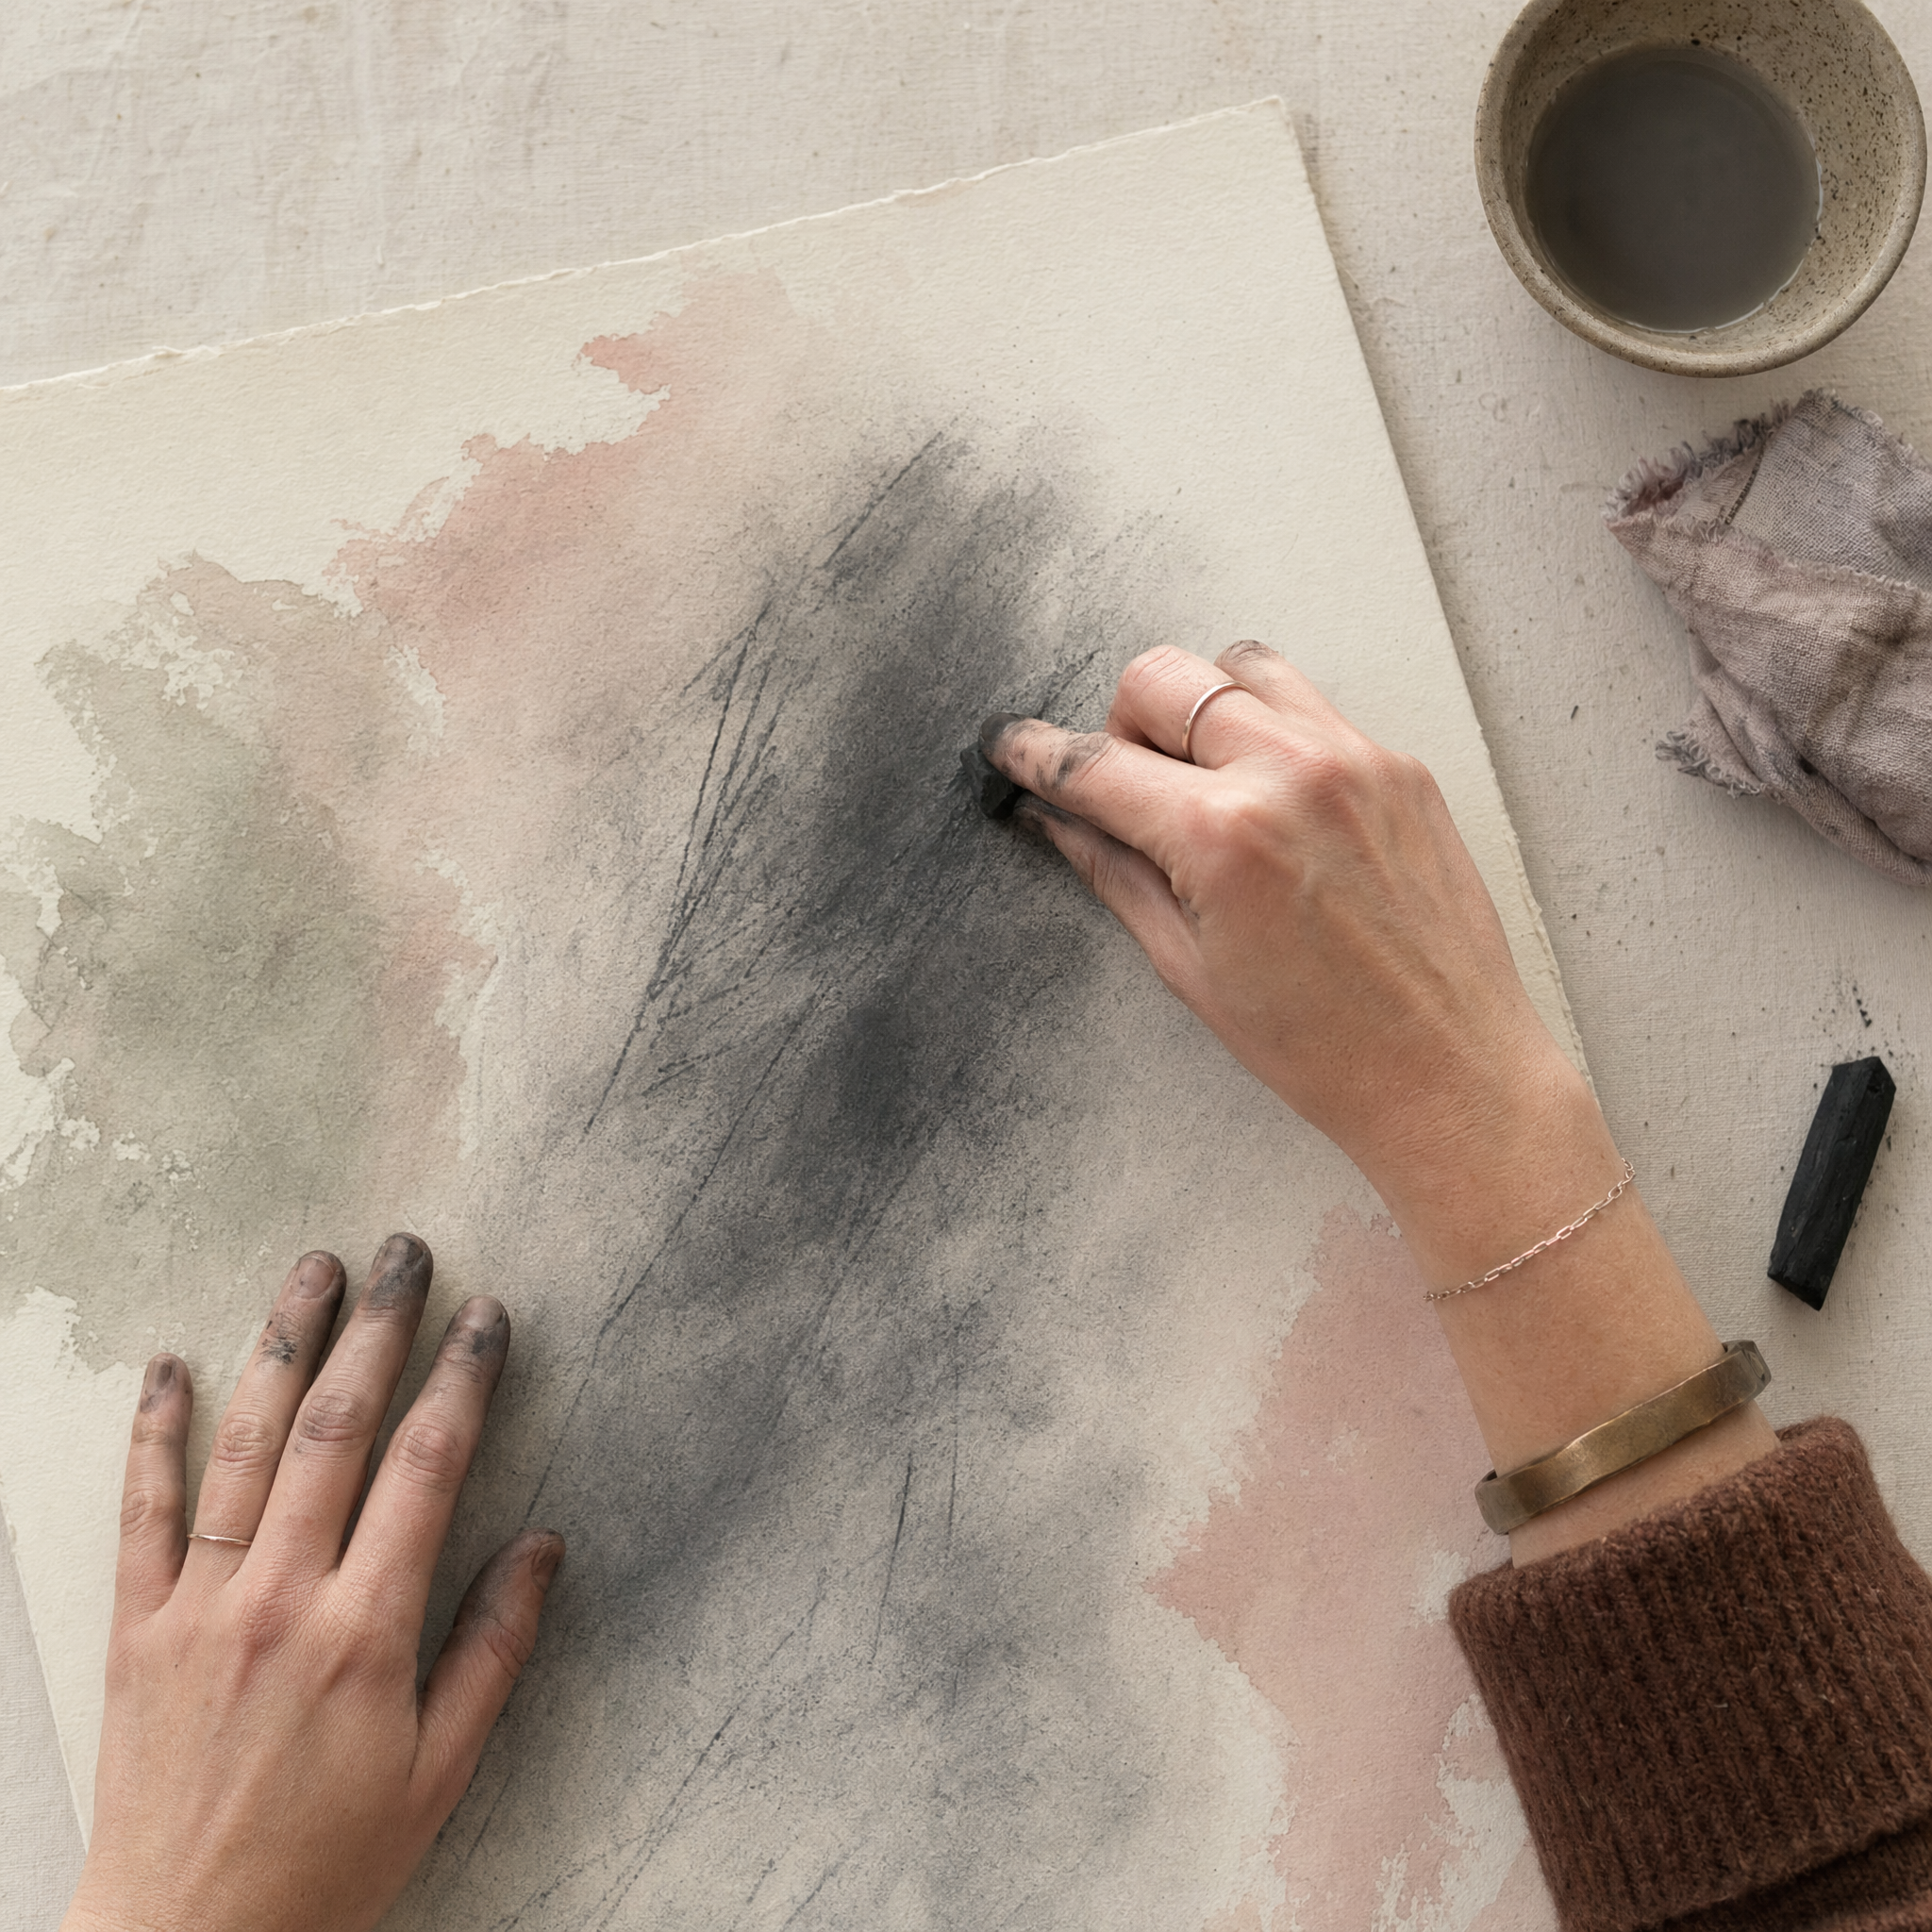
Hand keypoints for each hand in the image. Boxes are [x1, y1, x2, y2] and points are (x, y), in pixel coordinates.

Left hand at [63, 1237, 562, 1931]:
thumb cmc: (327, 1868)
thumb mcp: (439, 1773)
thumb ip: (494, 1651)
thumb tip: (545, 1545)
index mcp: (365, 1633)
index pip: (426, 1469)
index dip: (462, 1381)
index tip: (486, 1316)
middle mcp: (279, 1601)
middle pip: (336, 1432)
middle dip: (377, 1331)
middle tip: (406, 1254)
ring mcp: (198, 1609)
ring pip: (244, 1449)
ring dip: (282, 1347)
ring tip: (313, 1270)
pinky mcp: (137, 1631)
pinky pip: (142, 1515)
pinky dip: (156, 1435)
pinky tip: (172, 1368)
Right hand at [981, 640, 1587, 1251]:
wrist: (1450, 1074)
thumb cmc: (1327, 1050)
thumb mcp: (1189, 969)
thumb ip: (1115, 875)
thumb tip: (1061, 820)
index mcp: (1223, 835)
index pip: (1095, 763)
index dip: (1035, 754)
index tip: (1012, 748)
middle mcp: (1290, 775)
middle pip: (1161, 679)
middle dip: (1121, 723)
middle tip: (1124, 786)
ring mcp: (1355, 761)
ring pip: (1241, 668)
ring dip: (1200, 708)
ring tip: (1203, 783)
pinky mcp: (1401, 768)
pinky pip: (1313, 709)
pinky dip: (1272, 736)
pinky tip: (1273, 806)